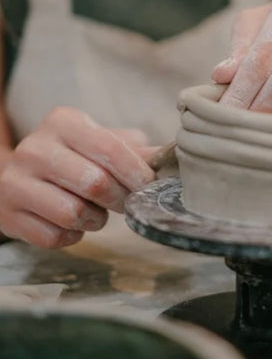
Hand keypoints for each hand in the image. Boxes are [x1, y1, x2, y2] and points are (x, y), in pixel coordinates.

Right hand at [0, 108, 154, 248]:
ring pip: (72, 213)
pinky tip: (70, 224)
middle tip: (124, 203)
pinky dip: (71, 236)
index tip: (148, 186)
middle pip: (94, 183)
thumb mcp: (100, 143)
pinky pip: (53, 236)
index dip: (136, 173)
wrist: (17, 176)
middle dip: (119, 199)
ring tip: (94, 212)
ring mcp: (14, 181)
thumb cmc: (72, 158)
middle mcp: (34, 147)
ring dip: (94, 220)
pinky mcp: (7, 214)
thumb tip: (168, 159)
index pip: (110, 148)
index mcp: (63, 122)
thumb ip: (134, 151)